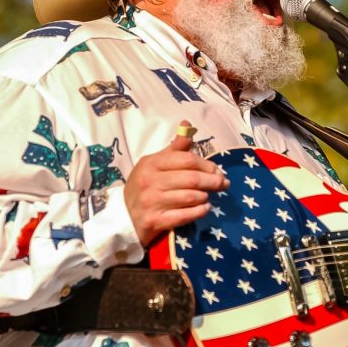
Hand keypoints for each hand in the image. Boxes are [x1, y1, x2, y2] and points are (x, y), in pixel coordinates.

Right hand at [124, 121, 228, 245]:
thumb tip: (187, 125)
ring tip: (209, 196)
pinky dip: (199, 211)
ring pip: (190, 197)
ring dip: (205, 196)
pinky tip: (204, 208)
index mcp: (151, 163)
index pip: (186, 159)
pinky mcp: (155, 221)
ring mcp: (152, 202)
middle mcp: (150, 181)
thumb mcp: (154, 164)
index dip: (206, 165)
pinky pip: (185, 216)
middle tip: (224, 184)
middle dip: (213, 181)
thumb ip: (174, 148)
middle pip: (192, 178)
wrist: (123, 218)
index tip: (217, 170)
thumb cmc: (144, 187)